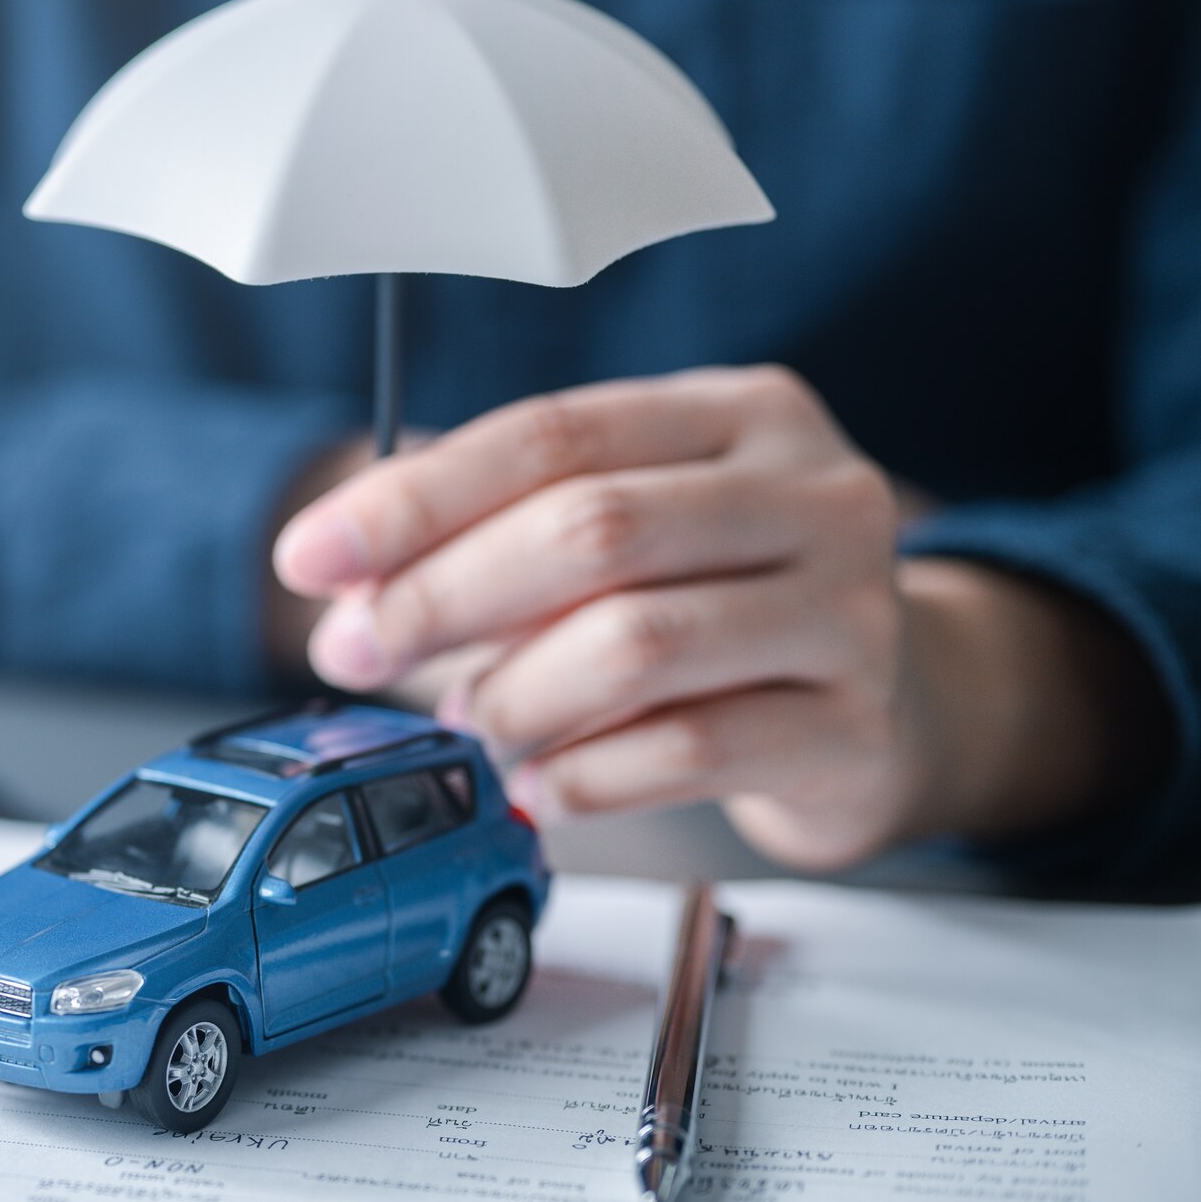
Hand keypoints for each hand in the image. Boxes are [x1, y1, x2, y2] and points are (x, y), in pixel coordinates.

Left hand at [271, 367, 1158, 868]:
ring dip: (514, 694)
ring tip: (468, 724)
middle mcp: (815, 492)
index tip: (308, 555)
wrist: (892, 706)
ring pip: (638, 642)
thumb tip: (348, 589)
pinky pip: (694, 749)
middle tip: (352, 650)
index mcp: (741, 413)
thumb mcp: (629, 535)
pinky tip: (539, 787)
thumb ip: (502, 538)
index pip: (553, 434)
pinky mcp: (857, 727)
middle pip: (592, 528)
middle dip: (442, 596)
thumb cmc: (720, 603)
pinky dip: (589, 774)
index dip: (415, 498)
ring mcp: (852, 609)